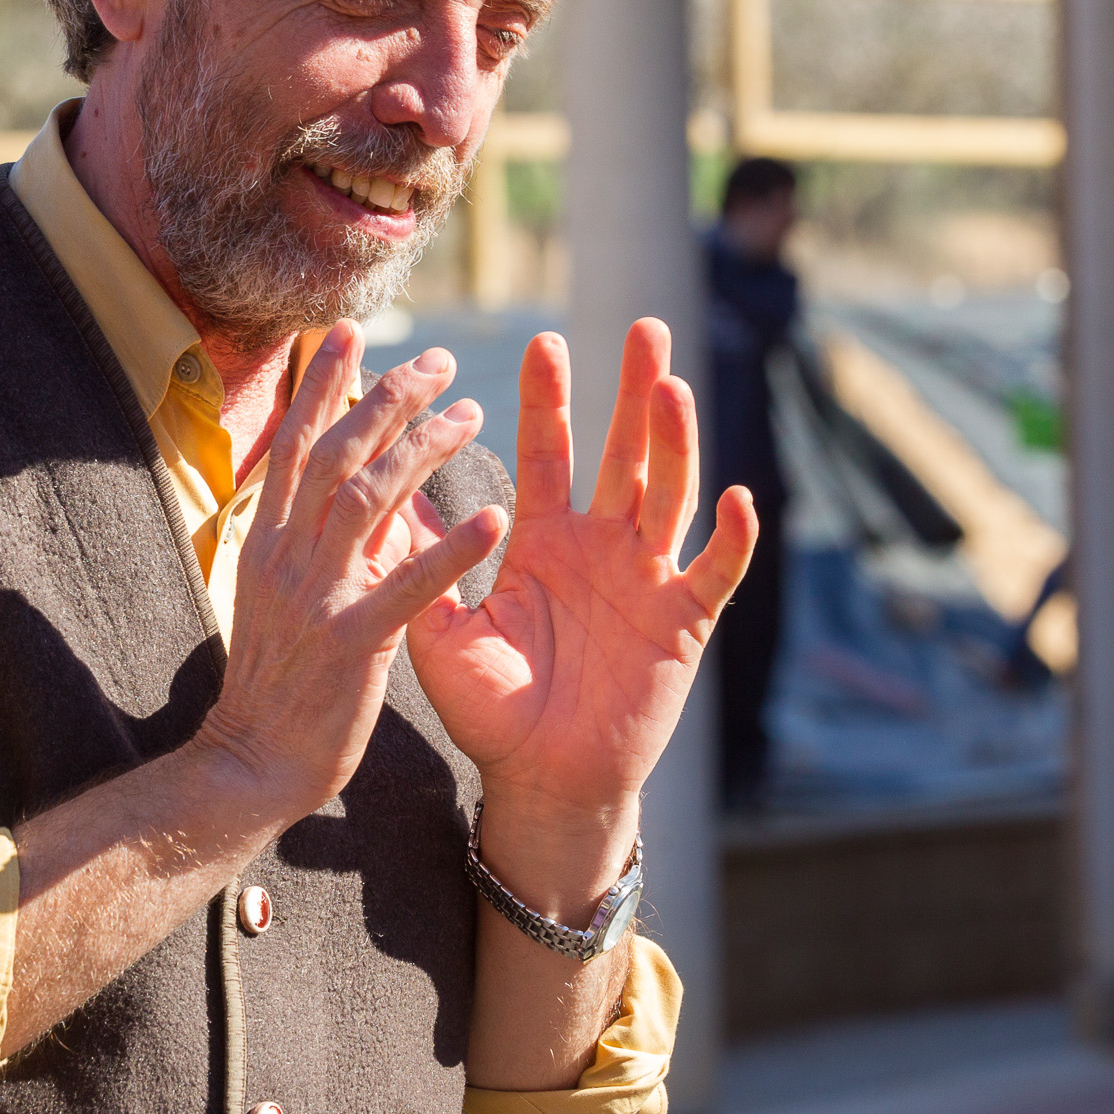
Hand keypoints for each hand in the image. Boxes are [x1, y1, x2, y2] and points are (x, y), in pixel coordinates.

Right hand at [196, 321, 506, 822]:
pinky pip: (409, 586)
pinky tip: (494, 517)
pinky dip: (451, 549)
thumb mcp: (279, 595)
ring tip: (471, 413)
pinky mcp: (352, 643)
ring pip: (368, 499)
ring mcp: (317, 596)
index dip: (322, 385)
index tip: (348, 331)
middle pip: (336, 453)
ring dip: (422, 449)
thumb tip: (353, 487)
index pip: (294, 444)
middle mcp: (286, 556)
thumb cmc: (277, 682)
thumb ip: (314, 540)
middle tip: (437, 362)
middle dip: (386, 398)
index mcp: (267, 541)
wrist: (251, 762)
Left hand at [407, 320, 757, 830]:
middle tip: (643, 328)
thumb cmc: (493, 712)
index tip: (542, 342)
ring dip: (676, 442)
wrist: (544, 785)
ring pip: (669, 495)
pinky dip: (731, 536)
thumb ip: (418, 565)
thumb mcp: (441, 630)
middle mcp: (603, 547)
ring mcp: (648, 579)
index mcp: (546, 540)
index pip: (548, 453)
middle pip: (624, 453)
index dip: (548, 400)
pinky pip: (714, 571)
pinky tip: (736, 497)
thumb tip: (377, 497)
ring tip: (672, 388)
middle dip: (634, 391)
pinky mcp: (684, 622)